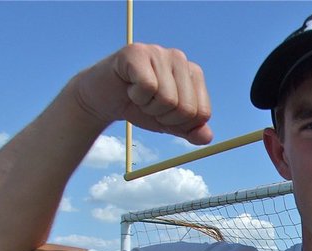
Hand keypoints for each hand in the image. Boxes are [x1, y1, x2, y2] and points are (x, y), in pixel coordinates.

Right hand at [68, 43, 211, 144]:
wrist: (104, 99)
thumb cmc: (140, 107)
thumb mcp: (169, 124)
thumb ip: (190, 131)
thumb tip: (207, 137)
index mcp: (194, 74)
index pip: (202, 113)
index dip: (181, 124)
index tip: (165, 113)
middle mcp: (180, 59)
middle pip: (186, 109)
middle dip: (164, 117)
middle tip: (149, 104)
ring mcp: (159, 52)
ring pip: (167, 99)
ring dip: (149, 106)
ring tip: (139, 95)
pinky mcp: (137, 52)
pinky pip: (148, 88)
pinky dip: (136, 97)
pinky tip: (129, 86)